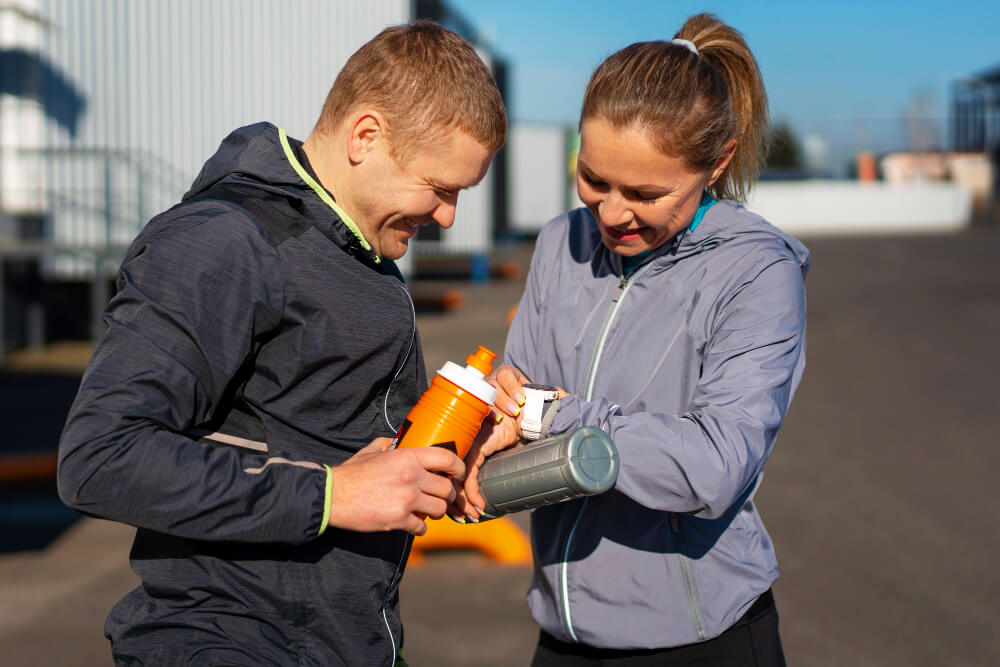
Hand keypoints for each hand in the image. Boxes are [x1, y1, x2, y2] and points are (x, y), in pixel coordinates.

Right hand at [327, 437, 464, 535]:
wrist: (332, 496)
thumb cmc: (351, 474)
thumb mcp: (372, 451)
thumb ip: (388, 445)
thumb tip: (396, 441)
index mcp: (407, 457)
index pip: (447, 458)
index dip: (459, 467)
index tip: (459, 474)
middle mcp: (411, 476)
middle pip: (447, 488)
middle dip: (447, 495)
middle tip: (440, 497)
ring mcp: (407, 499)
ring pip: (439, 509)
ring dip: (435, 512)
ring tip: (426, 511)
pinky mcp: (399, 520)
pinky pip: (422, 527)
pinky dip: (419, 528)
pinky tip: (411, 524)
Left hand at [451, 410, 521, 519]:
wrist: (519, 417)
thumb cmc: (507, 431)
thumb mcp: (493, 453)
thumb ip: (485, 467)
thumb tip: (482, 490)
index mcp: (457, 448)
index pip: (445, 475)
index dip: (449, 496)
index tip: (455, 513)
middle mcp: (458, 448)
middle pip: (447, 480)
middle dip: (453, 504)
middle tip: (461, 519)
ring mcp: (465, 448)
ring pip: (456, 481)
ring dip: (464, 503)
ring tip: (471, 517)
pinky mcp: (475, 449)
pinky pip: (469, 477)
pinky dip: (473, 494)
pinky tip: (479, 505)